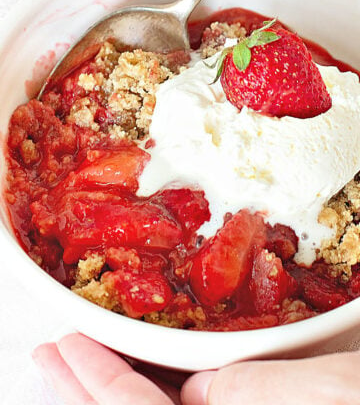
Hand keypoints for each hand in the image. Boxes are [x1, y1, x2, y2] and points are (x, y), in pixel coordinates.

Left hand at [34, 333, 359, 404]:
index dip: (97, 384)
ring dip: (101, 394)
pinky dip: (140, 395)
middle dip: (81, 394)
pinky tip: (132, 379)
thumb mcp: (338, 392)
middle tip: (48, 356)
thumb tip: (201, 391)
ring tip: (70, 367)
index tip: (65, 346)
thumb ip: (264, 392)